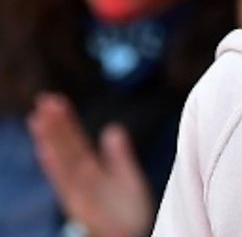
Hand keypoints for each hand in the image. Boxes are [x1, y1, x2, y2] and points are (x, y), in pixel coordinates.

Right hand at [27, 93, 154, 236]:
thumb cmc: (127, 215)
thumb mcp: (126, 179)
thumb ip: (118, 156)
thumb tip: (112, 129)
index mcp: (91, 174)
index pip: (76, 143)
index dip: (65, 123)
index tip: (54, 101)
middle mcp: (82, 182)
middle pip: (66, 148)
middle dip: (55, 125)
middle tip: (44, 99)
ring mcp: (80, 194)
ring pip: (64, 162)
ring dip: (51, 140)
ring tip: (39, 118)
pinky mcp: (84, 208)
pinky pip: (69, 185)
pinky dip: (56, 168)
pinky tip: (45, 151)